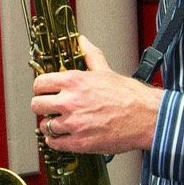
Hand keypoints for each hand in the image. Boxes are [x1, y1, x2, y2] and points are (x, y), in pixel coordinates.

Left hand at [30, 36, 159, 154]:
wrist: (146, 117)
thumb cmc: (129, 95)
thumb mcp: (106, 70)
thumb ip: (90, 55)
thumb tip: (82, 41)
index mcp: (74, 81)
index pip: (40, 84)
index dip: (41, 88)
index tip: (44, 92)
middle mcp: (70, 102)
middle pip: (36, 105)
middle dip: (42, 106)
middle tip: (49, 108)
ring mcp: (74, 124)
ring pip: (45, 126)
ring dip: (50, 125)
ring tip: (58, 123)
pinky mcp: (80, 142)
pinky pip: (54, 143)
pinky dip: (55, 141)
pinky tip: (61, 137)